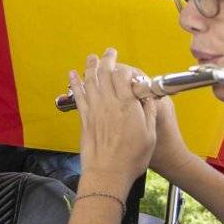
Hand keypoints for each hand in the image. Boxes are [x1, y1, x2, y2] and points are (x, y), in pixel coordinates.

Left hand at [68, 50, 155, 195]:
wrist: (108, 172)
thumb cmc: (132, 157)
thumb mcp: (151, 134)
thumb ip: (150, 112)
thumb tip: (149, 97)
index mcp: (128, 106)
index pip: (122, 76)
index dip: (124, 68)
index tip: (128, 68)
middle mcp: (109, 104)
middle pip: (105, 74)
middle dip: (107, 60)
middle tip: (109, 51)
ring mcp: (95, 110)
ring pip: (90, 82)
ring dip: (90, 67)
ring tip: (92, 57)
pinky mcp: (85, 118)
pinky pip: (78, 96)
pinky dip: (75, 83)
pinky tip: (73, 75)